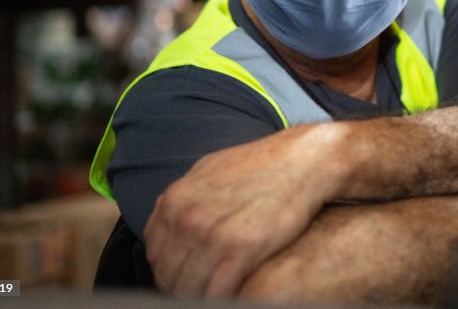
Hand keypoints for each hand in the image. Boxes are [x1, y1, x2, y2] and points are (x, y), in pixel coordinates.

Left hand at [143, 122, 346, 297]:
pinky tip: (235, 293)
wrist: (303, 162)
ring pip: (188, 290)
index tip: (185, 275)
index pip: (154, 254)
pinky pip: (216, 294)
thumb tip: (168, 217)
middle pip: (168, 276)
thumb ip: (184, 197)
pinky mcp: (241, 251)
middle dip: (182, 287)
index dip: (169, 270)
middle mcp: (187, 219)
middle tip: (202, 289)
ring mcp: (212, 236)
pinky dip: (222, 300)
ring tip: (218, 294)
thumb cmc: (263, 165)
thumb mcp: (211, 170)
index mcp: (175, 201)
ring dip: (200, 297)